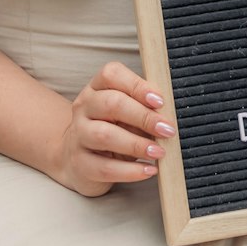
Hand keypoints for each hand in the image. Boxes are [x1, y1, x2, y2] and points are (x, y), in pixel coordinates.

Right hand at [58, 61, 176, 197]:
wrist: (78, 159)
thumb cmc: (113, 129)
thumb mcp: (128, 113)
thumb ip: (144, 107)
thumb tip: (168, 113)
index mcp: (97, 87)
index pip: (112, 75)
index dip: (138, 86)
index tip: (161, 101)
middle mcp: (84, 107)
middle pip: (111, 104)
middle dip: (144, 116)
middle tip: (168, 130)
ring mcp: (78, 135)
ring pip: (105, 136)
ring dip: (137, 144)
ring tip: (159, 152)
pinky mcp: (80, 163)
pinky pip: (105, 167)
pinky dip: (130, 171)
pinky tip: (149, 170)